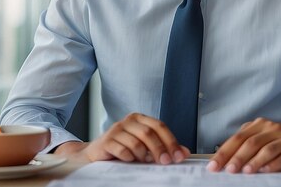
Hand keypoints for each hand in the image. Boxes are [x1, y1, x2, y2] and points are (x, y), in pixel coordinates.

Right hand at [54, 113, 189, 163]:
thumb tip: (184, 153)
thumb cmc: (124, 149)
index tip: (179, 156)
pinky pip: (122, 149)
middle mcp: (129, 120)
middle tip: (166, 162)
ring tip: (143, 161)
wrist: (96, 154)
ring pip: (137, 142)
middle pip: (149, 133)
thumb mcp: (145, 146)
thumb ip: (164, 147)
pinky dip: (129, 157)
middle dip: (160, 149)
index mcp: (140, 118)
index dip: (171, 141)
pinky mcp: (106, 140)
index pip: (160, 126)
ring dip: (143, 155)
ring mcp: (116, 129)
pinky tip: (130, 160)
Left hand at [206, 117, 280, 173]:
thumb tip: (226, 159)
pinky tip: (266, 170)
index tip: (214, 165)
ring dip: (254, 161)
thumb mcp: (265, 139)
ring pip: (266, 149)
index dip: (224, 151)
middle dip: (237, 157)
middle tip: (228, 169)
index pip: (238, 138)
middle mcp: (271, 128)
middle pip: (251, 142)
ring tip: (246, 171)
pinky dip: (274, 164)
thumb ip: (248, 145)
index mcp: (260, 125)